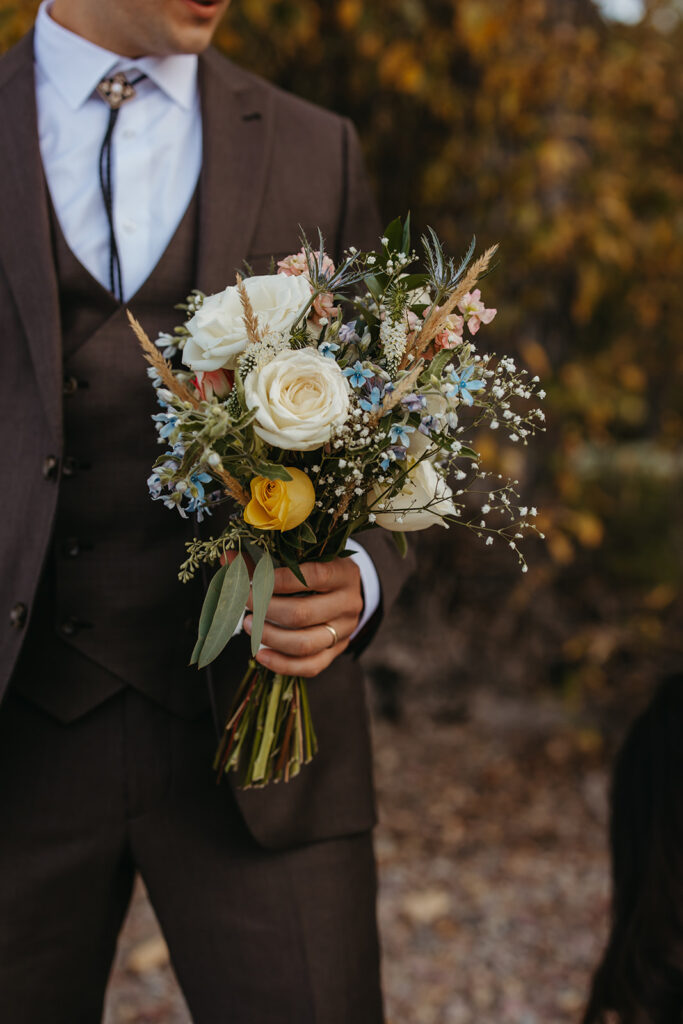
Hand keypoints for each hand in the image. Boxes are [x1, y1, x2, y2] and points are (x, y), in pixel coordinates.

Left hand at [243, 558, 363, 677]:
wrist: (343, 593)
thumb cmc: (315, 571)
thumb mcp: (299, 560)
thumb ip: (264, 559)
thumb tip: (227, 558)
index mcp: (344, 573)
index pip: (315, 576)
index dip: (281, 580)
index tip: (255, 581)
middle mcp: (349, 603)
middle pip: (304, 614)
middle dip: (267, 610)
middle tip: (245, 603)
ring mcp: (344, 631)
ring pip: (305, 644)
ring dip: (270, 637)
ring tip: (248, 626)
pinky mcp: (336, 652)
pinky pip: (310, 666)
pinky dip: (282, 664)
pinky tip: (260, 655)